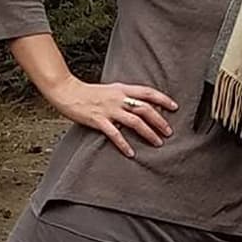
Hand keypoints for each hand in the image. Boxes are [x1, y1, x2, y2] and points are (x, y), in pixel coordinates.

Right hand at [47, 78, 178, 158]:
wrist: (67, 91)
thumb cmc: (89, 92)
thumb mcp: (111, 89)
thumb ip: (125, 95)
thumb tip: (141, 104)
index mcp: (122, 89)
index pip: (148, 92)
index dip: (163, 99)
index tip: (175, 107)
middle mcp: (118, 98)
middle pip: (145, 109)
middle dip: (160, 120)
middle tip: (169, 132)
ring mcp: (109, 109)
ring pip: (135, 121)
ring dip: (148, 133)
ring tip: (158, 142)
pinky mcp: (98, 120)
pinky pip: (114, 134)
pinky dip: (124, 144)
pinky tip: (131, 152)